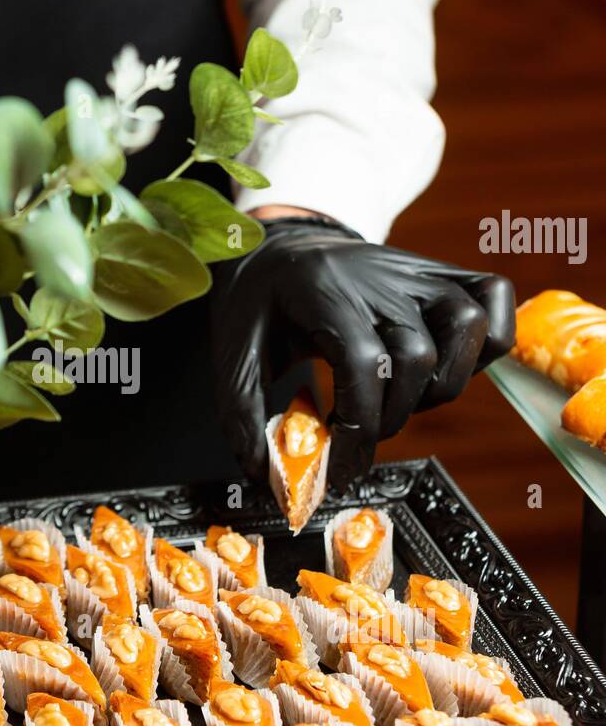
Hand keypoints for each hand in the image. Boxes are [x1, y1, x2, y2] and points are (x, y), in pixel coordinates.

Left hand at [210, 217, 515, 489]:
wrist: (281, 245)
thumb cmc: (259, 303)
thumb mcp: (232, 355)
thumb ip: (244, 418)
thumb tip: (271, 479)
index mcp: (321, 292)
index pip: (364, 363)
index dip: (359, 429)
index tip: (342, 469)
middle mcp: (378, 276)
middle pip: (417, 357)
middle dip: (391, 416)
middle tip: (360, 430)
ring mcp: (417, 271)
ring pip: (466, 328)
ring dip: (442, 384)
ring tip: (402, 399)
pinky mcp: (442, 273)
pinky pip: (493, 298)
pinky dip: (487, 342)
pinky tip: (444, 367)